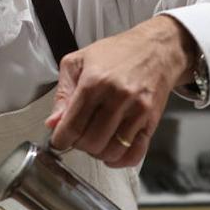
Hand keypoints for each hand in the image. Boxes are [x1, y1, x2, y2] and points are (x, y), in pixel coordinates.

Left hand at [46, 15, 197, 167]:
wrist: (156, 48)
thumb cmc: (116, 53)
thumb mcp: (79, 61)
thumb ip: (63, 93)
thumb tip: (53, 123)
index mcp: (94, 82)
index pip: (72, 126)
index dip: (60, 140)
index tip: (59, 140)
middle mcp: (117, 98)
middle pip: (91, 142)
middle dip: (79, 146)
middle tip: (79, 137)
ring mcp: (137, 111)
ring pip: (112, 151)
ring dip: (98, 153)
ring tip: (95, 140)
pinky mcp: (151, 120)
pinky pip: (135, 153)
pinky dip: (120, 161)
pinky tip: (111, 153)